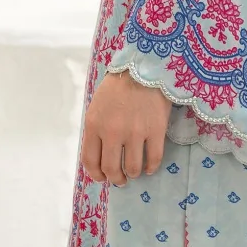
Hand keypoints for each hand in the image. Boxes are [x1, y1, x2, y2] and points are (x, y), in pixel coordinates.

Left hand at [82, 70, 170, 186]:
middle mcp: (112, 132)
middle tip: (121, 179)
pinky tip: (150, 167)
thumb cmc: (117, 86)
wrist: (144, 67)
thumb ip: (96, 130)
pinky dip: (151, 168)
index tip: (102, 177)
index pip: (90, 161)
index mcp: (94, 125)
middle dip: (116, 178)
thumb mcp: (96, 106)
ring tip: (135, 171)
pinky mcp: (156, 131)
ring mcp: (135, 133)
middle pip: (112, 169)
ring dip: (134, 174)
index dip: (96, 175)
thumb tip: (100, 155)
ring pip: (133, 168)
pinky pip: (153, 159)